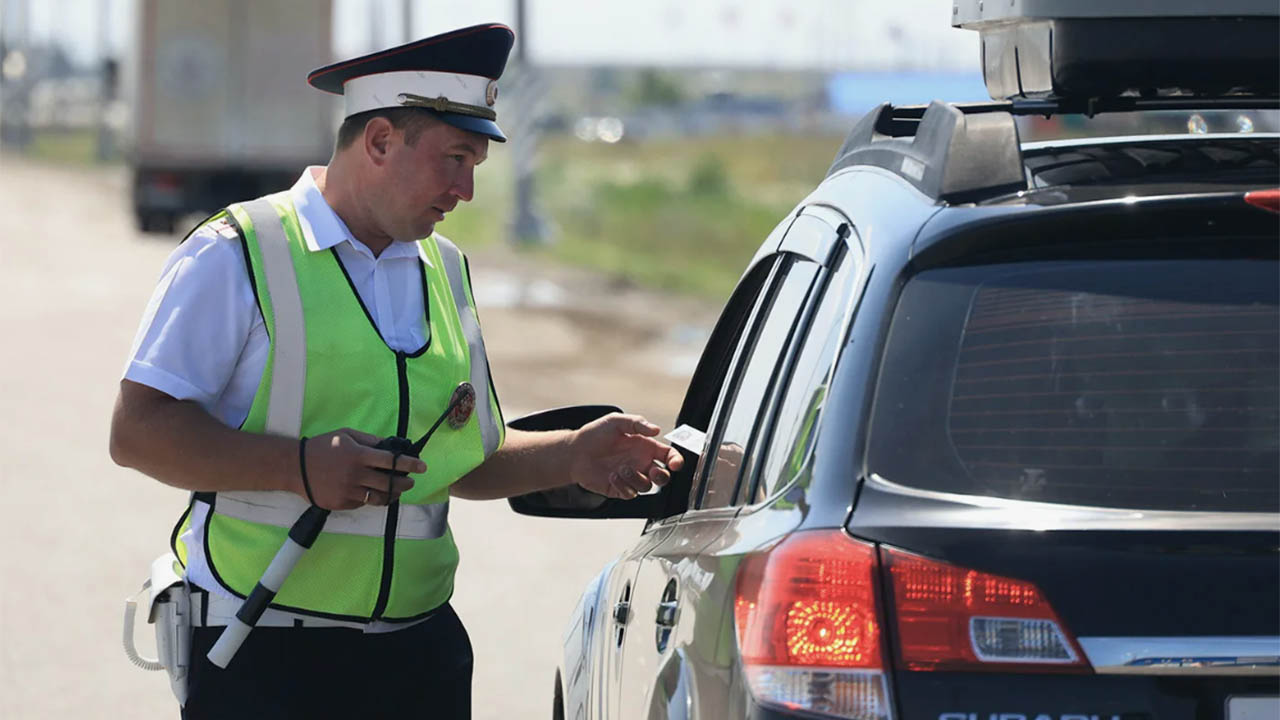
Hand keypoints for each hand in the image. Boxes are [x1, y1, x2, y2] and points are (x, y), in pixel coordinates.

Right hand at [297, 428, 424, 509]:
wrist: (296, 467)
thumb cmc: (322, 447)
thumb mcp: (346, 435)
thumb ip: (370, 440)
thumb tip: (390, 445)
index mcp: (359, 455)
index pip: (391, 461)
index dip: (410, 464)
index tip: (422, 467)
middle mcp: (356, 474)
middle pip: (390, 483)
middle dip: (405, 483)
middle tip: (411, 481)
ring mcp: (349, 491)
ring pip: (380, 497)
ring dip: (393, 495)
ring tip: (397, 491)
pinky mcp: (342, 503)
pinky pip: (363, 502)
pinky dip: (371, 498)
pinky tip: (373, 493)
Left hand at [568, 414, 684, 499]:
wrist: (574, 452)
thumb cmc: (596, 434)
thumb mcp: (616, 421)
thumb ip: (637, 423)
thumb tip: (656, 430)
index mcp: (645, 447)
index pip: (668, 456)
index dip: (675, 460)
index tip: (675, 464)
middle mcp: (641, 463)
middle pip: (663, 476)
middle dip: (662, 476)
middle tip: (653, 471)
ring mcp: (631, 477)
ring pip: (647, 486)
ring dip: (636, 478)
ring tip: (620, 468)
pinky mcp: (620, 489)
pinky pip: (630, 493)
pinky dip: (624, 486)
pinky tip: (612, 476)